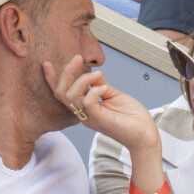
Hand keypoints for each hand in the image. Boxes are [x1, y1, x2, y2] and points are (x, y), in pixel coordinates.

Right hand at [43, 56, 160, 151]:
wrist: (146, 135)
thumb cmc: (133, 118)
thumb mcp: (114, 95)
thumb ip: (101, 85)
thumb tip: (94, 74)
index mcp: (86, 108)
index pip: (62, 94)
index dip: (52, 79)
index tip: (47, 64)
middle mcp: (84, 113)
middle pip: (61, 93)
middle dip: (66, 72)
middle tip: (77, 58)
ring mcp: (90, 117)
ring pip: (70, 96)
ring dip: (82, 79)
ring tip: (98, 74)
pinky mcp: (100, 119)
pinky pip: (87, 102)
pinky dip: (94, 89)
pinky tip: (105, 88)